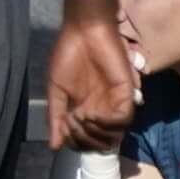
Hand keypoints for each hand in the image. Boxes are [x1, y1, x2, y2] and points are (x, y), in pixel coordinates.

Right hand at [46, 7, 134, 150]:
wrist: (82, 32)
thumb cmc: (68, 56)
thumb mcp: (56, 90)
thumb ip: (56, 117)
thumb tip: (54, 146)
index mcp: (86, 110)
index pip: (87, 141)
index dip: (75, 142)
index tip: (63, 128)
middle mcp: (103, 110)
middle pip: (102, 142)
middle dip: (84, 139)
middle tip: (71, 122)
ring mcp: (115, 103)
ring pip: (115, 135)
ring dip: (95, 132)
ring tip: (80, 116)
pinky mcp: (125, 93)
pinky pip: (123, 119)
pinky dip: (107, 122)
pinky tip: (92, 113)